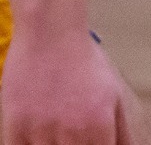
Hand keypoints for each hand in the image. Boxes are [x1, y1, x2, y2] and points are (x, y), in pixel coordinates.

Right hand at [0, 33, 150, 144]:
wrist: (51, 34)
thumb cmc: (83, 63)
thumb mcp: (112, 94)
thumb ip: (118, 128)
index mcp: (99, 124)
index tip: (91, 144)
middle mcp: (71, 131)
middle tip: (70, 138)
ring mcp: (41, 130)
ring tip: (55, 133)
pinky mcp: (15, 125)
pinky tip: (35, 138)